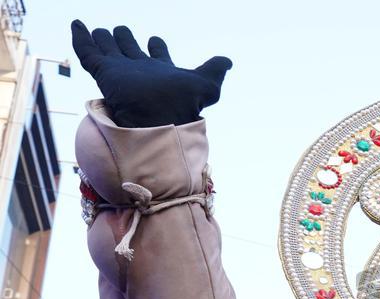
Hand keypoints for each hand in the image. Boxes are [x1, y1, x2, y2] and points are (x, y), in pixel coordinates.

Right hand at [70, 20, 230, 127]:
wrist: (161, 119)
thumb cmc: (185, 105)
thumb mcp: (206, 84)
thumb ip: (215, 69)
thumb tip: (228, 61)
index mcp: (162, 73)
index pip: (158, 55)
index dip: (156, 46)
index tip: (155, 40)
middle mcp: (140, 72)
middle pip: (129, 51)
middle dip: (125, 40)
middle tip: (121, 31)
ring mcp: (121, 72)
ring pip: (108, 51)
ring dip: (104, 40)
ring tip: (99, 31)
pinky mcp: (104, 73)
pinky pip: (88, 52)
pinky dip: (81, 38)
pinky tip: (77, 25)